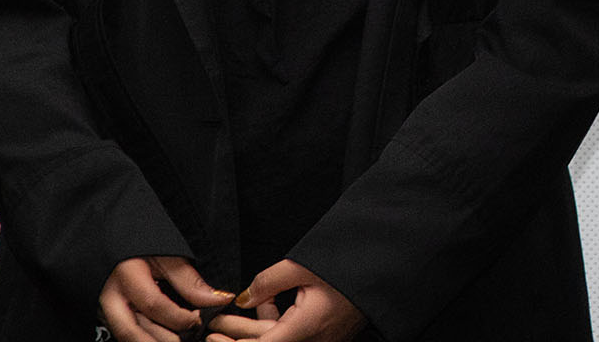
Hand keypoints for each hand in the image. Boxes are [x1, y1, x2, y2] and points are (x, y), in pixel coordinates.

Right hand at [98, 255, 233, 341]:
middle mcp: (108, 297)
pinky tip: (162, 338)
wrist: (112, 240)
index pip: (152, 304)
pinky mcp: (103, 317)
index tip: (198, 320)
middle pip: (130, 331)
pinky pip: (123, 333)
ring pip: (124, 336)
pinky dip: (143, 338)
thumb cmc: (142, 244)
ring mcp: (102, 309)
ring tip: (177, 340)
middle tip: (185, 340)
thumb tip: (218, 300)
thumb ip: (190, 281)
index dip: (178, 317)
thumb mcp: (167, 255)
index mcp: (126, 274)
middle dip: (160, 341)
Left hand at [207, 261, 363, 341]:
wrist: (387, 268)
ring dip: (252, 330)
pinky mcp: (326, 333)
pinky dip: (275, 323)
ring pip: (278, 340)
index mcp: (304, 330)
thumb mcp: (304, 266)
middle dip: (235, 337)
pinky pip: (293, 334)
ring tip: (230, 317)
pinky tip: (265, 305)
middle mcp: (312, 341)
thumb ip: (268, 282)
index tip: (211, 334)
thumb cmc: (350, 265)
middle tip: (213, 327)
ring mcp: (320, 339)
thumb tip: (243, 297)